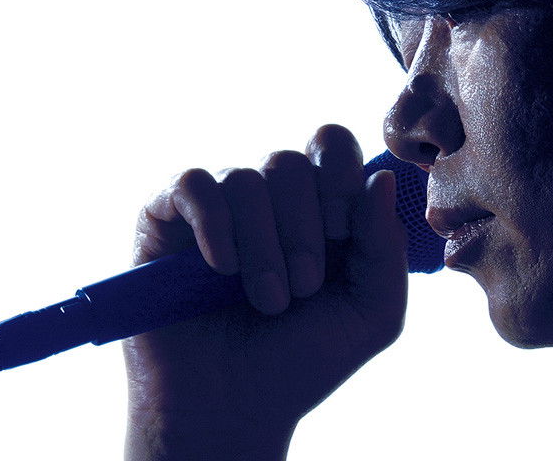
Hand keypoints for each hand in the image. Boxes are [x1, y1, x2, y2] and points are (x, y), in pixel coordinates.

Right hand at [123, 124, 407, 460]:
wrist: (231, 408)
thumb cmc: (302, 360)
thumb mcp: (372, 313)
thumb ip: (387, 247)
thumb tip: (381, 179)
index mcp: (319, 207)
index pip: (332, 144)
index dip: (340, 179)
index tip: (342, 236)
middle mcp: (268, 198)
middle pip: (290, 161)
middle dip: (304, 228)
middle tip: (303, 287)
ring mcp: (216, 205)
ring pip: (244, 177)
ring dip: (263, 244)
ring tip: (268, 299)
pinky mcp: (165, 219)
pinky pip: (191, 184)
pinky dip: (214, 223)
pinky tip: (222, 269)